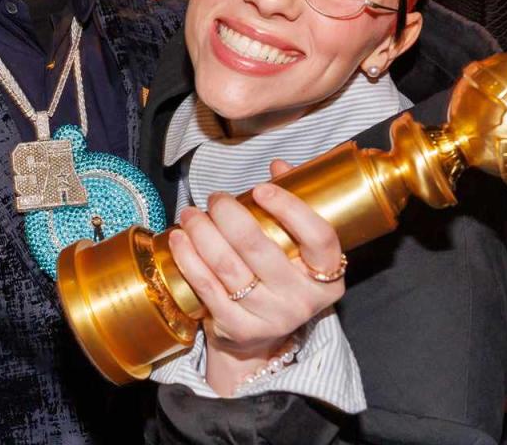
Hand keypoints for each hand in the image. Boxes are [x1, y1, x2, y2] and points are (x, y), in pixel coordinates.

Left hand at [167, 162, 346, 394]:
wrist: (259, 340)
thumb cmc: (278, 278)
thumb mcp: (295, 248)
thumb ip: (292, 205)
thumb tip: (278, 167)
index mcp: (328, 277)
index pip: (319, 238)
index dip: (291, 209)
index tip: (262, 188)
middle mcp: (303, 300)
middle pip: (261, 249)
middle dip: (229, 215)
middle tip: (214, 198)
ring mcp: (271, 318)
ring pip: (229, 267)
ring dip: (203, 233)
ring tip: (190, 214)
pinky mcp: (238, 329)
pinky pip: (208, 287)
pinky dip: (189, 259)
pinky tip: (179, 239)